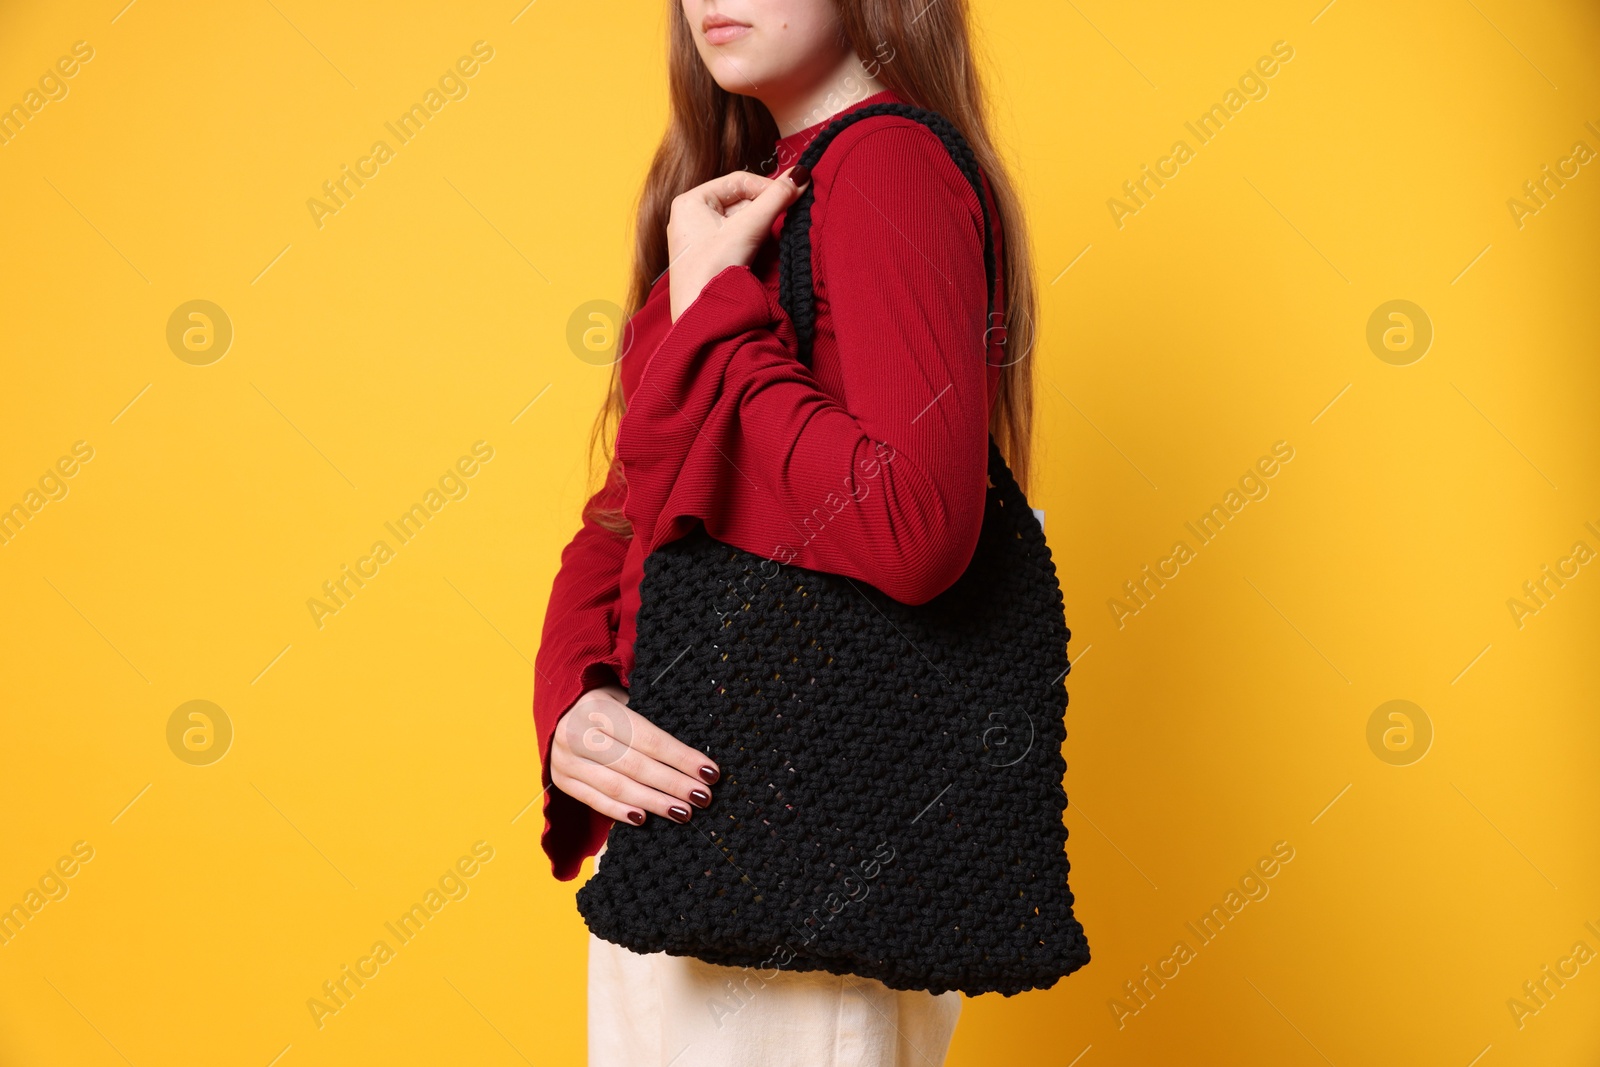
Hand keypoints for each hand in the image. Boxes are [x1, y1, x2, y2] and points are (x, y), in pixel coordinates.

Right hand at [549, 683, 720, 825]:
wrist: (560, 712)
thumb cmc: (608, 707)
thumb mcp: (626, 700)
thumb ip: (654, 721)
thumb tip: (696, 756)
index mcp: (598, 708)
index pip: (648, 738)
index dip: (681, 757)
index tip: (710, 772)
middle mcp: (577, 734)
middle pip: (635, 765)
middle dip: (673, 784)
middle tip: (703, 797)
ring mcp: (566, 760)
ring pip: (617, 787)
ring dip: (654, 802)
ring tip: (683, 812)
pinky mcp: (562, 781)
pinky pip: (594, 801)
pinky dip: (620, 812)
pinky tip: (645, 819)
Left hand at [667, 165, 810, 321]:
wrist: (699, 318)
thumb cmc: (711, 271)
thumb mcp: (748, 229)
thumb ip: (776, 199)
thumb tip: (801, 174)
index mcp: (690, 201)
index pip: (738, 181)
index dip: (767, 187)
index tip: (791, 196)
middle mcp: (691, 217)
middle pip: (741, 201)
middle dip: (764, 213)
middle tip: (783, 221)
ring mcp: (699, 239)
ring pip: (741, 222)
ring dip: (762, 230)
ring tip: (768, 243)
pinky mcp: (709, 259)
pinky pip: (737, 240)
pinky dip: (753, 244)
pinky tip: (759, 256)